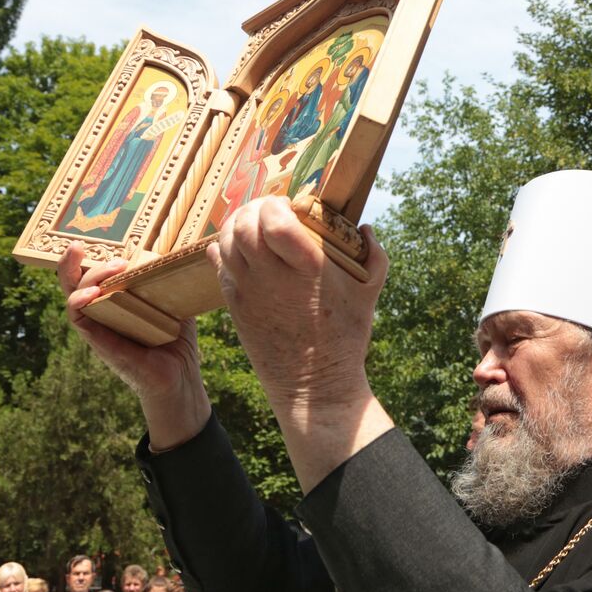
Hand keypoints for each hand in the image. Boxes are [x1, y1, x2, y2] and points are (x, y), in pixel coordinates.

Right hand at [59, 242, 210, 448]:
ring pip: (73, 298)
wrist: (180, 376)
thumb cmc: (175, 340)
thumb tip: (181, 253)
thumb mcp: (173, 303)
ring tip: (109, 268)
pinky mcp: (100, 343)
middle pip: (73, 283)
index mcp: (114, 301)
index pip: (89, 276)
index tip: (82, 240)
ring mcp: (98, 328)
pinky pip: (79, 320)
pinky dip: (79, 304)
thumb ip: (169, 280)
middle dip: (70, 262)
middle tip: (81, 246)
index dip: (81, 259)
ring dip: (84, 278)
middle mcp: (101, 313)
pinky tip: (90, 294)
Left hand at [208, 196, 392, 490]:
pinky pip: (218, 264)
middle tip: (269, 209)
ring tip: (254, 223)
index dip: (276, 205)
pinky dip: (225, 247)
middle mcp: (271, 278)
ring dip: (236, 224)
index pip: (273, 221)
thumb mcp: (369, 292)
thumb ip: (373, 255)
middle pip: (244, 225)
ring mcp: (248, 292)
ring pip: (225, 241)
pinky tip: (241, 247)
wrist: (314, 386)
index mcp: (307, 269)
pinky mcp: (235, 305)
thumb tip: (365, 229)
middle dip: (254, 208)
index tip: (289, 206)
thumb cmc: (346, 337)